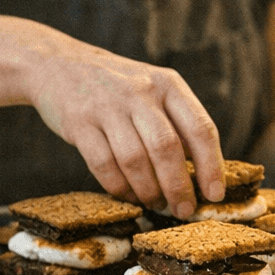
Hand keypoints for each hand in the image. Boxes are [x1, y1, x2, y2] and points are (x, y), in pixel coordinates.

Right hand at [29, 44, 225, 218]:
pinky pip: (103, 164)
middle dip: (178, 187)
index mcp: (168, 84)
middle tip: (183, 210)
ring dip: (148, 190)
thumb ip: (177, 124)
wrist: (59, 64)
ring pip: (135, 160)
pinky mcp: (79, 122)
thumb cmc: (118, 88)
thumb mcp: (153, 91)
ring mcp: (108, 105)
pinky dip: (119, 187)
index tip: (215, 195)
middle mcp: (141, 92)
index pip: (200, 128)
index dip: (211, 166)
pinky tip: (128, 195)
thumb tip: (202, 174)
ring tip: (155, 204)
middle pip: (167, 148)